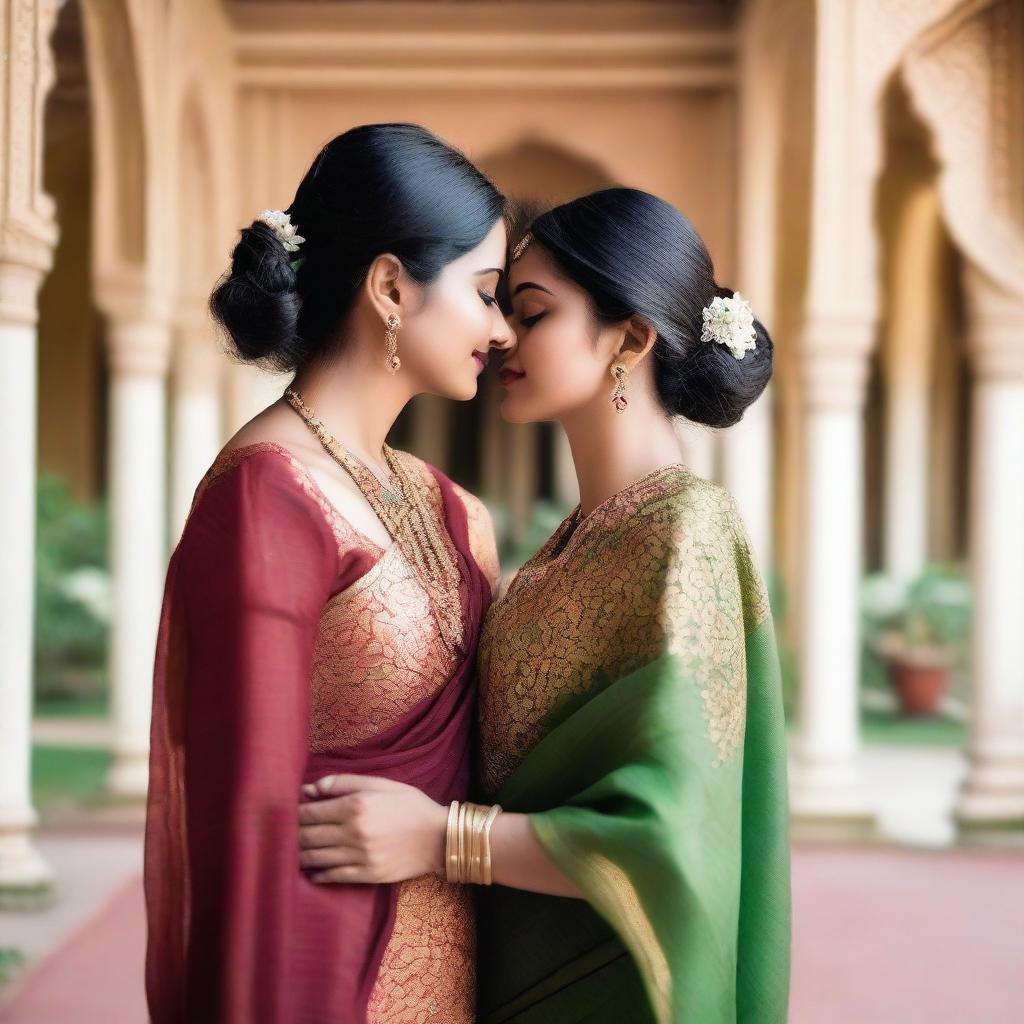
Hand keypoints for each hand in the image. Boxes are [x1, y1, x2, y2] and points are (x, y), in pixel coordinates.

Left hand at [298, 774, 447, 884]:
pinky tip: (311, 870)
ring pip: (316, 858)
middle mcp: (354, 832)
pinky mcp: (367, 874)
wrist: (439, 836)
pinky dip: (317, 874)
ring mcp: (360, 856)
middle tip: (283, 833)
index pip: (311, 812)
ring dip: (299, 854)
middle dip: (292, 834)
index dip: (294, 813)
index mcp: (356, 806)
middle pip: (308, 836)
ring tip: (292, 850)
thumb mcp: (380, 784)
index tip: (287, 812)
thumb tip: (310, 789)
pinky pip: (333, 876)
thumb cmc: (410, 804)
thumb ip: (343, 782)